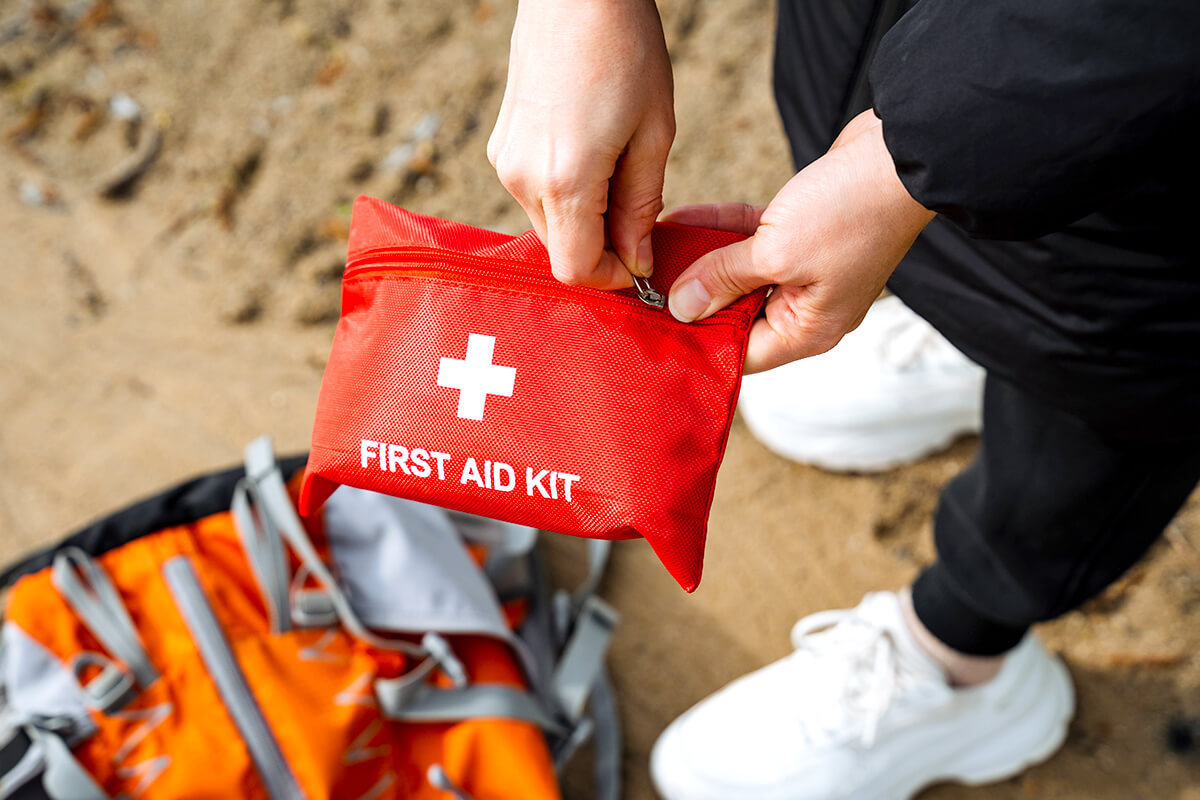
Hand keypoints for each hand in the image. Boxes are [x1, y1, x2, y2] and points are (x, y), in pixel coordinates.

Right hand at [488, 0, 674, 288]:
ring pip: (548, 223)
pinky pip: (535, 193)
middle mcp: (523, 179)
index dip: (613, 278)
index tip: (642, 263)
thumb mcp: (652, 134)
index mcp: (564, 180)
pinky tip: (593, 150)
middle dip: (602, 246)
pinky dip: (566, 192)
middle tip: (640, 215)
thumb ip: (641, 207)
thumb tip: (638, 260)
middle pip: (561, 250)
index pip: (577, 270)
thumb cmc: (624, 51)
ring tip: (619, 169)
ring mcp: (505, 162)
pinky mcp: (500, 147)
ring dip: (585, 218)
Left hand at [664, 110, 935, 372]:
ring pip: (737, 271)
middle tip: (641, 287)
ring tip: (650, 252)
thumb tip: (681, 309)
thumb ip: (724, 279)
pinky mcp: (801, 230)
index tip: (652, 325)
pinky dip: (718, 230)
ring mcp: (805, 268)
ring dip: (698, 258)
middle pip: (734, 312)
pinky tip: (677, 220)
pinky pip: (749, 239)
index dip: (696, 341)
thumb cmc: (851, 211)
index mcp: (809, 329)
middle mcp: (807, 306)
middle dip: (691, 297)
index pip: (740, 353)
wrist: (904, 151)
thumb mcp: (776, 251)